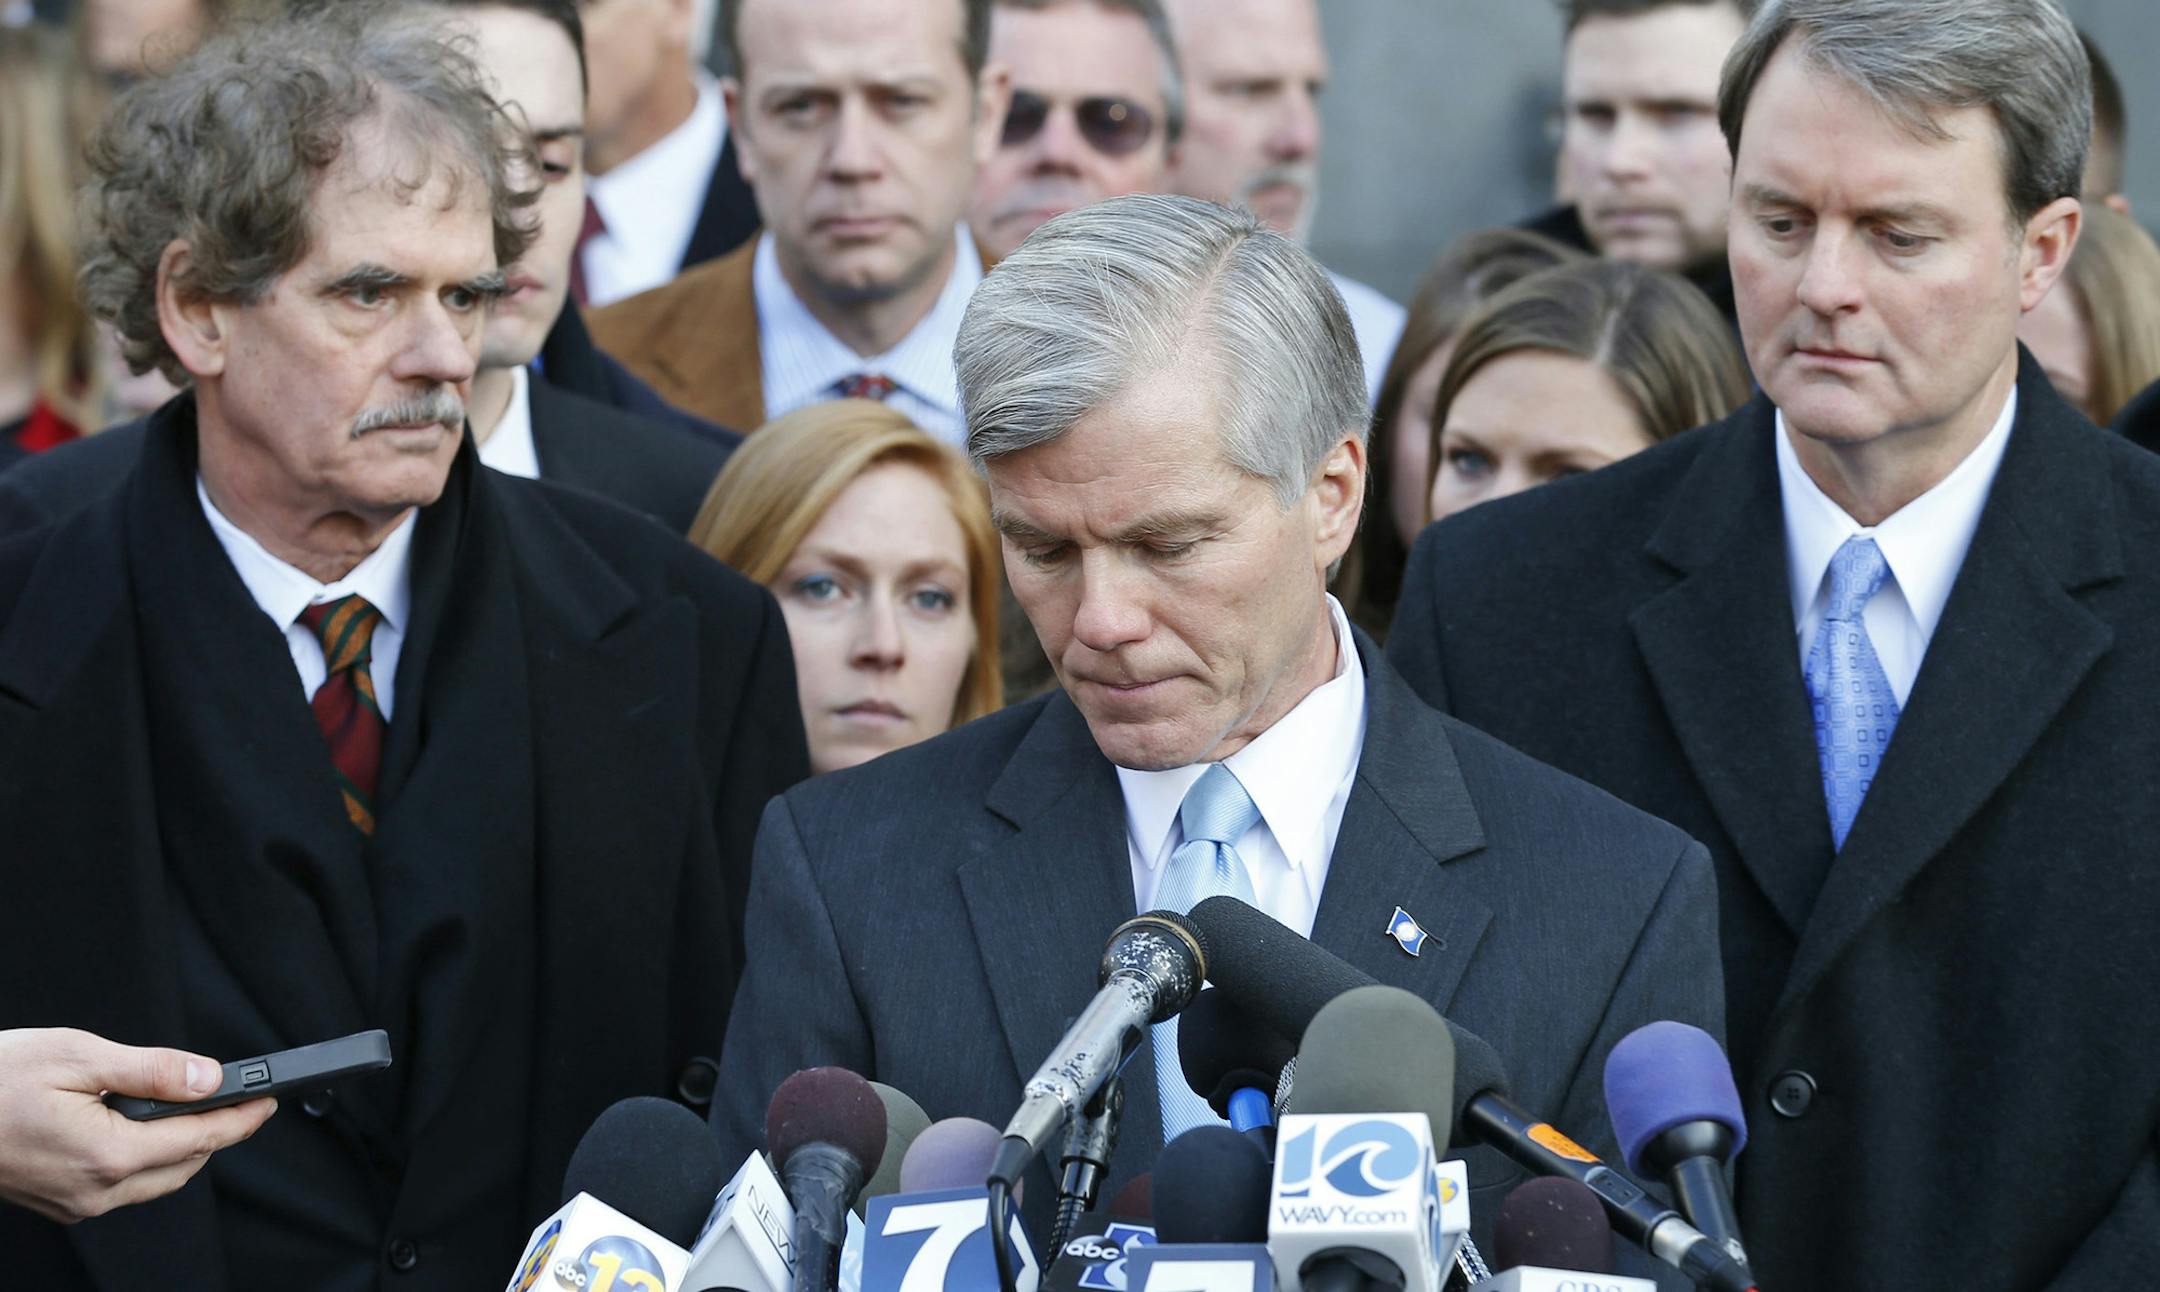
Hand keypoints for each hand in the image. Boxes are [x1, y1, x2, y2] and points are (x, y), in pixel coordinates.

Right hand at [0, 1028, 275, 1222]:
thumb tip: (207, 1078)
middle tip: (240, 1100)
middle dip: (217, 1134)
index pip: (200, 1140)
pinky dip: (145, 1160)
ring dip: (181, 1149)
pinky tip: (140, 1128)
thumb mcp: (76, 1055)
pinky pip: (121, 1188)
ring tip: (192, 1109)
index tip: (269, 1101)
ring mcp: (74, 1203)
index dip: (242, 1119)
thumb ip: (150, 1069)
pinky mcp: (57, 1202)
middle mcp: (94, 1191)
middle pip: (184, 1166)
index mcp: (106, 1155)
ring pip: (154, 1182)